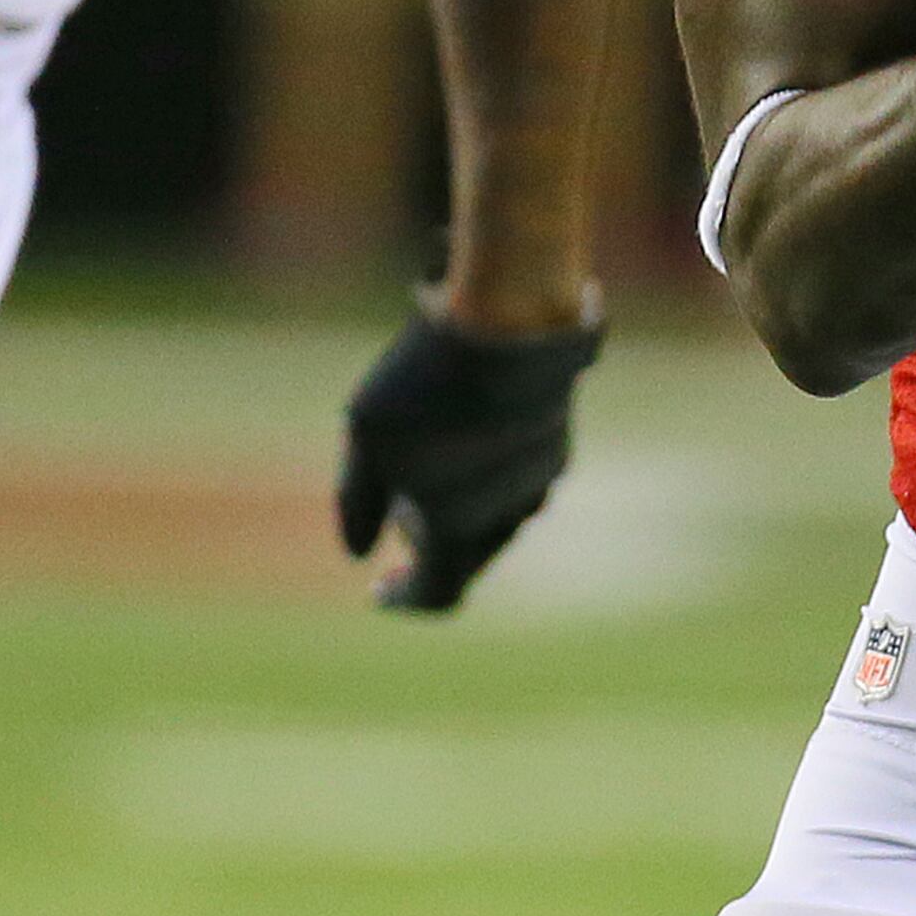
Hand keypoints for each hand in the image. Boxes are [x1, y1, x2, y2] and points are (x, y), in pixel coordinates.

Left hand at [336, 302, 602, 612]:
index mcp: (458, 532)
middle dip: (429, 545)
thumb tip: (358, 551)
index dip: (404, 598)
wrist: (510, 317)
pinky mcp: (557, 438)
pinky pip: (515, 477)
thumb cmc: (427, 385)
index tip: (377, 590)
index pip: (436, 593)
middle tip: (396, 514)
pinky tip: (464, 430)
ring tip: (426, 464)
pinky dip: (487, 475)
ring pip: (494, 515)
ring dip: (461, 509)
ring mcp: (540, 478)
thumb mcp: (367, 438)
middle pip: (466, 556)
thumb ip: (357, 503)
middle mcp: (509, 516)